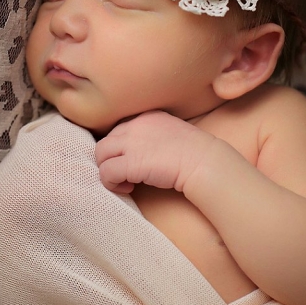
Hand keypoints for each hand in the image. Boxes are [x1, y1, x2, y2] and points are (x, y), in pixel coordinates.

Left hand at [94, 110, 216, 192]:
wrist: (204, 162)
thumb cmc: (195, 153)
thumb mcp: (172, 133)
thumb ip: (153, 136)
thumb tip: (142, 152)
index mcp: (146, 116)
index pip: (119, 129)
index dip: (120, 148)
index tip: (131, 160)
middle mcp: (135, 125)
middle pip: (106, 141)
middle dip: (111, 159)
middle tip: (125, 174)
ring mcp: (131, 143)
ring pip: (100, 154)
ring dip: (108, 170)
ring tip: (125, 182)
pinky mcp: (130, 162)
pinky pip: (106, 172)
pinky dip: (112, 183)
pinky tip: (128, 188)